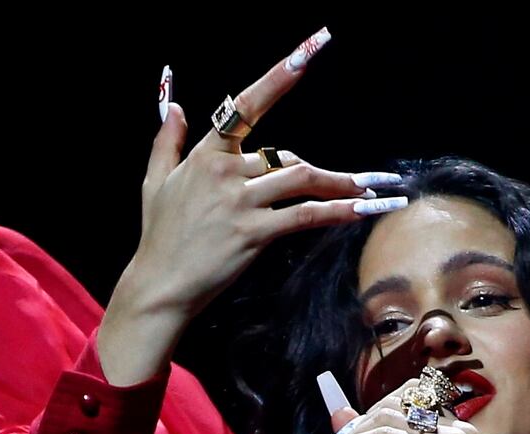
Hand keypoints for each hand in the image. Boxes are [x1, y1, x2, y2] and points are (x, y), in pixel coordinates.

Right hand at [122, 28, 405, 321]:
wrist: (161, 285)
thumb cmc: (159, 237)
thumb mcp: (155, 182)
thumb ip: (167, 141)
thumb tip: (176, 106)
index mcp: (206, 154)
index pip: (248, 106)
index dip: (280, 77)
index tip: (309, 52)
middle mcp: (225, 171)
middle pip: (287, 158)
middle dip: (325, 173)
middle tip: (365, 181)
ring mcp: (240, 202)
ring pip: (302, 180)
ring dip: (342, 185)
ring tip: (374, 191)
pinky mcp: (253, 234)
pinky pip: (303, 216)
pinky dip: (336, 211)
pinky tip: (362, 210)